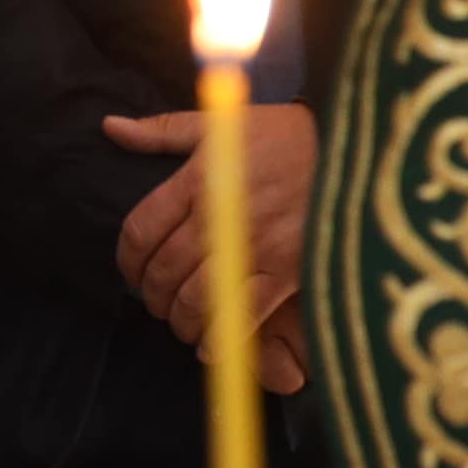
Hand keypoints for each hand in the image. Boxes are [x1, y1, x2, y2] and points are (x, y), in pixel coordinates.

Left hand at [100, 100, 317, 390]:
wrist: (357, 146)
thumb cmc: (287, 134)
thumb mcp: (223, 122)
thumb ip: (163, 131)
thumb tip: (110, 128)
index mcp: (199, 178)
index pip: (140, 229)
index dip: (127, 260)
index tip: (131, 272)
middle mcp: (220, 216)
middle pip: (163, 270)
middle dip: (152, 295)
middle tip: (157, 302)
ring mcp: (253, 247)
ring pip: (195, 298)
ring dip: (179, 319)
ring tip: (182, 321)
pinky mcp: (287, 272)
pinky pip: (240, 317)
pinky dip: (218, 339)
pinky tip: (210, 345)